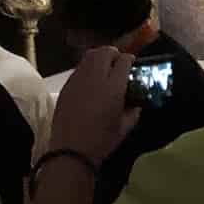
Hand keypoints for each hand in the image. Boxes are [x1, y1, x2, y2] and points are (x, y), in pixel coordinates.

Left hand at [50, 45, 140, 165]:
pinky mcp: (66, 86)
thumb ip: (133, 112)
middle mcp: (95, 78)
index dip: (129, 59)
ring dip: (99, 57)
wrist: (71, 150)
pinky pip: (78, 68)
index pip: (123, 61)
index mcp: (113, 88)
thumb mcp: (124, 128)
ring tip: (104, 66)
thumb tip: (137, 104)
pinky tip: (90, 79)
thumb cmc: (101, 141)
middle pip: (105, 52)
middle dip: (114, 53)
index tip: (131, 63)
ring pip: (89, 56)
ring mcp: (78, 80)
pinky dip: (87, 67)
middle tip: (118, 61)